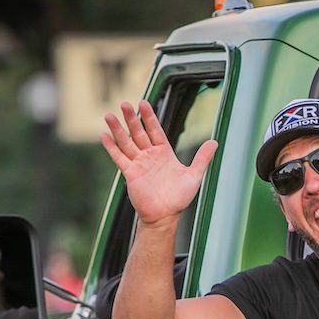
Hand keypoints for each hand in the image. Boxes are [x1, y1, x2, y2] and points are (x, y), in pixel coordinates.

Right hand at [100, 100, 218, 225]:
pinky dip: (111, 147)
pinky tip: (103, 135)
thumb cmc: (179, 198)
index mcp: (164, 153)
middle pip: (139, 133)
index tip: (143, 102)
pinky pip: (119, 157)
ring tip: (109, 115)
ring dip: (118, 129)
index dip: (149, 116)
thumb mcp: (194, 175)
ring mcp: (138, 163)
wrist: (165, 215)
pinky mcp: (130, 173)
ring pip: (126, 142)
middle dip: (131, 118)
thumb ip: (202, 158)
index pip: (155, 130)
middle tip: (124, 104)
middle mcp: (150, 156)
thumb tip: (215, 142)